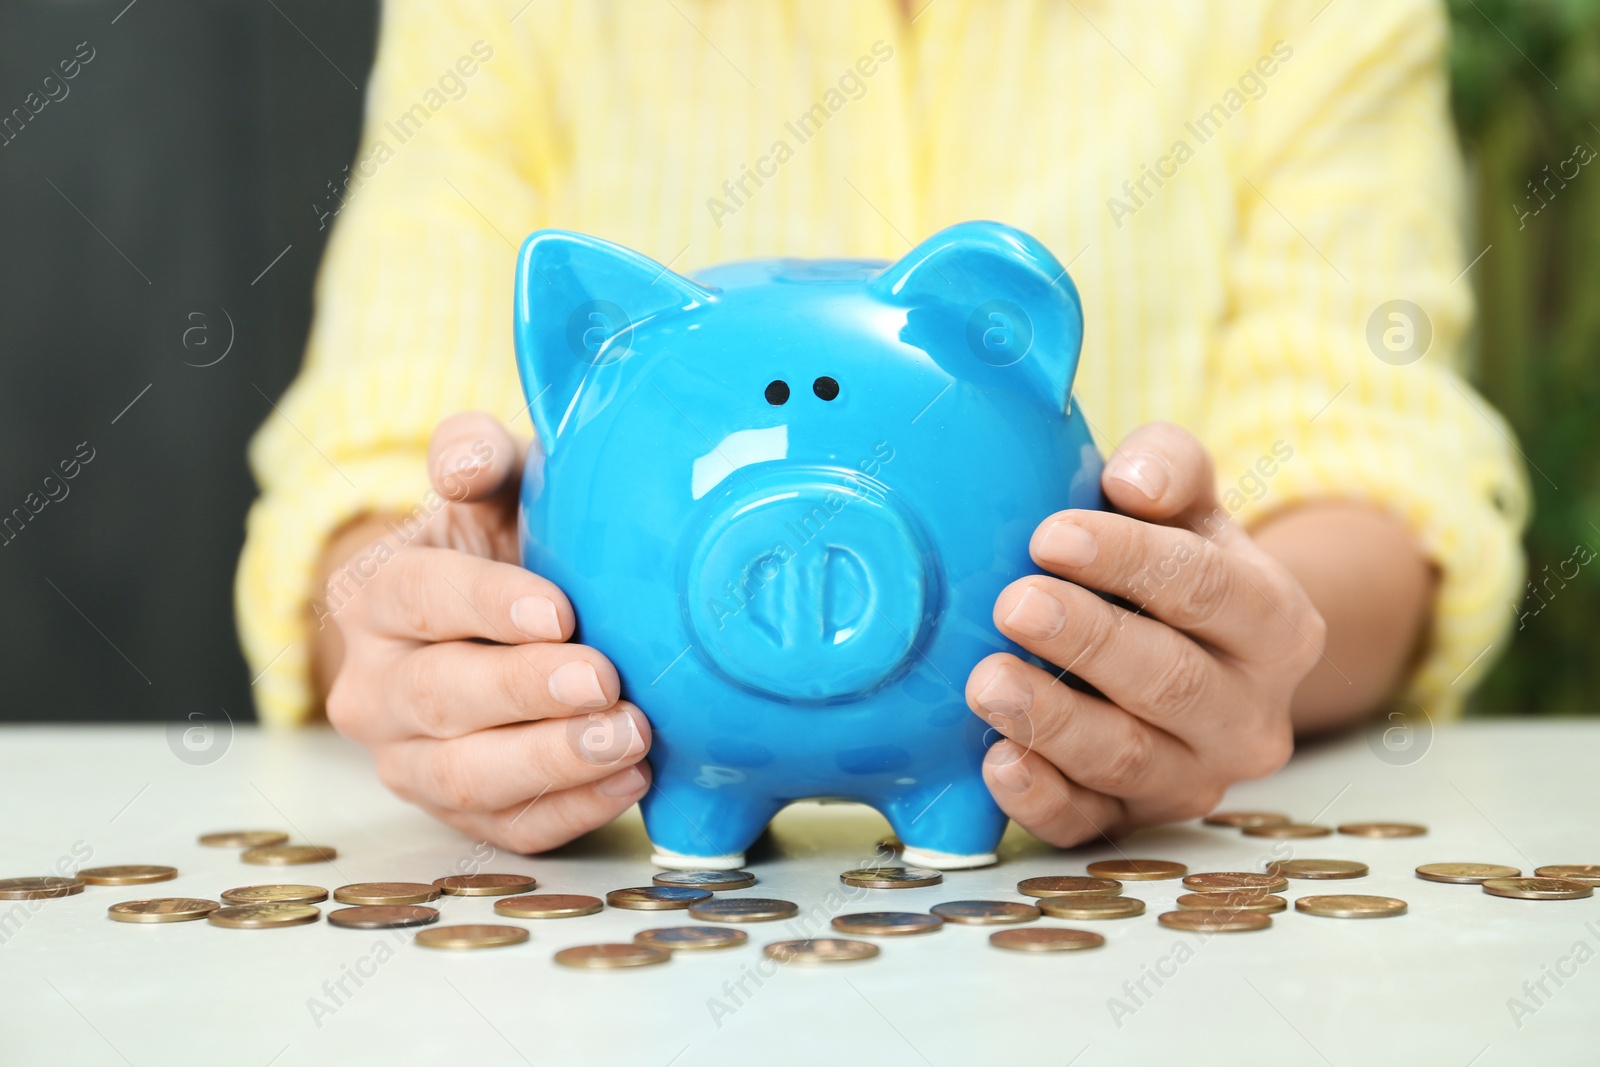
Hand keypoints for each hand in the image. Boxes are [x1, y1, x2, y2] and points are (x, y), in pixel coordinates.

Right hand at [317, 411, 651, 852]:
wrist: (506, 621)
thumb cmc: (506, 544)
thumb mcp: (494, 487)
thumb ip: (478, 455)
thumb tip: (462, 460)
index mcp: (373, 596)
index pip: (416, 597)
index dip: (484, 605)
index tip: (558, 610)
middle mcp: (373, 688)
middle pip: (437, 695)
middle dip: (525, 693)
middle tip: (604, 680)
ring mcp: (409, 761)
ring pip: (464, 777)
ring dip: (553, 762)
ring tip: (632, 738)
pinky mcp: (461, 815)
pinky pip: (508, 829)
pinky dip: (571, 812)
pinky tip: (632, 782)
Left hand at [966, 422, 1325, 844]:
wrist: (1192, 655)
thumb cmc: (1176, 564)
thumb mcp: (1188, 503)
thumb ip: (1170, 467)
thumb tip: (1133, 480)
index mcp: (1276, 625)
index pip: (1208, 589)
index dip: (1129, 561)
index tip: (1051, 535)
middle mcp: (1250, 715)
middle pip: (1170, 681)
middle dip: (1088, 642)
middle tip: (1013, 604)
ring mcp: (1195, 777)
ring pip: (1129, 759)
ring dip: (1053, 722)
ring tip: (987, 682)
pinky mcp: (1134, 822)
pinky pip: (1089, 824)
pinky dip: (1041, 800)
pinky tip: (996, 763)